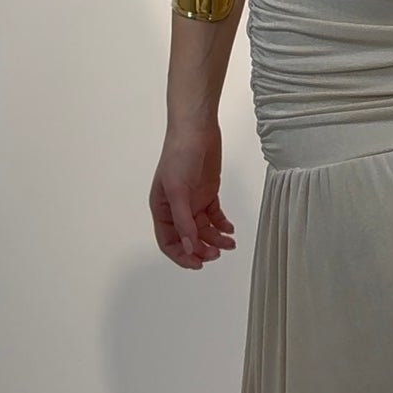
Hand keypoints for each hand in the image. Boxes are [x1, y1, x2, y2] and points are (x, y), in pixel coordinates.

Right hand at [149, 121, 236, 270]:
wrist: (196, 129)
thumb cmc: (179, 155)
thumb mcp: (178, 190)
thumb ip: (183, 220)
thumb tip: (188, 246)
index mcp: (162, 208)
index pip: (168, 241)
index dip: (181, 255)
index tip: (197, 264)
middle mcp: (176, 207)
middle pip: (188, 238)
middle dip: (201, 249)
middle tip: (215, 254)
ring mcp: (193, 200)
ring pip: (203, 229)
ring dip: (215, 239)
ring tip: (229, 244)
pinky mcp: (208, 192)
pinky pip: (215, 216)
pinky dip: (222, 225)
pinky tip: (230, 230)